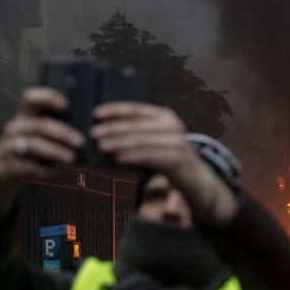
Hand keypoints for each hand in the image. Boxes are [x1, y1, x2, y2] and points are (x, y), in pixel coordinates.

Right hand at [0, 88, 84, 225]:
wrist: (0, 173)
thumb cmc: (28, 152)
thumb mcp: (38, 137)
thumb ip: (56, 132)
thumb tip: (87, 134)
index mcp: (25, 117)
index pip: (31, 98)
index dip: (47, 98)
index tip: (66, 105)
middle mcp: (15, 128)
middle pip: (39, 125)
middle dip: (62, 133)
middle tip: (80, 141)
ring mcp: (7, 147)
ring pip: (34, 145)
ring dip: (56, 151)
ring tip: (71, 159)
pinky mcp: (5, 166)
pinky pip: (28, 167)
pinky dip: (47, 171)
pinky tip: (60, 174)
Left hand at [92, 102, 237, 225]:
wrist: (197, 180)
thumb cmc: (170, 160)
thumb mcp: (155, 142)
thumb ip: (138, 134)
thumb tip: (104, 131)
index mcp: (165, 116)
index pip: (136, 108)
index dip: (115, 110)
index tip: (95, 114)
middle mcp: (173, 125)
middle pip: (136, 124)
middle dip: (112, 128)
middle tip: (93, 134)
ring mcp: (177, 141)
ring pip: (141, 140)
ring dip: (119, 142)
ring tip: (101, 146)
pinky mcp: (177, 158)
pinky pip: (150, 155)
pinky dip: (132, 156)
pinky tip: (118, 158)